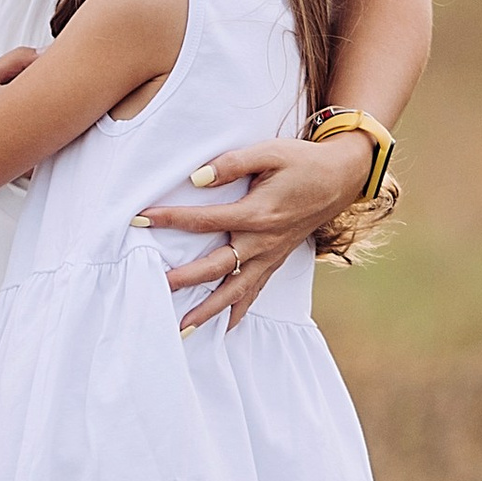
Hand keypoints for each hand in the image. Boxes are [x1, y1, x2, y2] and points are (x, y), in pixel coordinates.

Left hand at [136, 129, 380, 330]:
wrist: (340, 178)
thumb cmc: (302, 162)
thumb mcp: (269, 152)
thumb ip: (232, 163)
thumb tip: (196, 178)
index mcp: (257, 213)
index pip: (206, 219)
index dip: (172, 218)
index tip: (141, 218)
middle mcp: (262, 241)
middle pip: (217, 266)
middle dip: (185, 279)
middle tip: (154, 286)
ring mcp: (270, 256)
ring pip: (235, 291)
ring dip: (208, 311)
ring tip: (182, 328)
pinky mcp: (276, 261)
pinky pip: (255, 293)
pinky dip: (238, 312)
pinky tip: (222, 328)